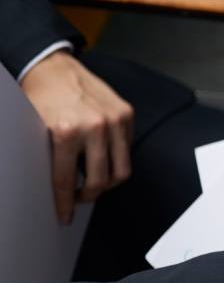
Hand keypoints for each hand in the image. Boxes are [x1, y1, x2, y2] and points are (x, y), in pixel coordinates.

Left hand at [20, 50, 133, 224]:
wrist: (53, 68)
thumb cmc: (41, 97)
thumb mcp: (37, 131)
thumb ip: (51, 158)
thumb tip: (60, 189)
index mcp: (66, 131)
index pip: (67, 180)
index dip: (66, 203)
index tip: (65, 215)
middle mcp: (94, 126)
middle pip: (100, 180)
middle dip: (90, 195)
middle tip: (81, 196)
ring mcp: (114, 119)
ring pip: (121, 169)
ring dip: (108, 181)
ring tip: (95, 180)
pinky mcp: (127, 114)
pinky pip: (127, 149)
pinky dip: (116, 158)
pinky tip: (102, 156)